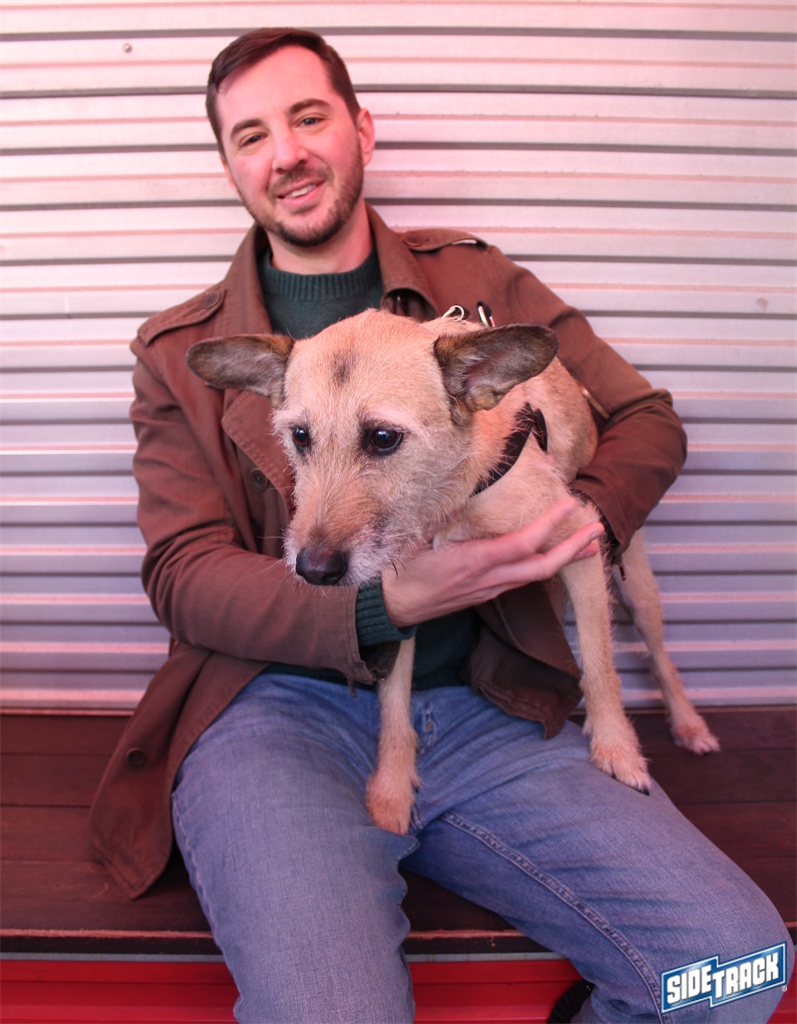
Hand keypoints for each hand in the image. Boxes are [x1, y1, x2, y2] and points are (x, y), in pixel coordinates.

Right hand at [382, 498, 603, 627]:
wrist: (394, 607)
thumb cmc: (403, 571)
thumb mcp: (418, 537)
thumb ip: (443, 514)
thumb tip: (462, 484)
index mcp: (474, 561)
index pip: (522, 543)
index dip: (549, 524)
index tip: (567, 504)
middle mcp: (488, 579)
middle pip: (542, 567)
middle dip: (573, 549)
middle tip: (596, 530)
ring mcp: (489, 589)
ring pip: (536, 576)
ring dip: (563, 559)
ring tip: (586, 544)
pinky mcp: (486, 593)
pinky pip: (522, 580)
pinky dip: (542, 565)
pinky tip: (551, 557)